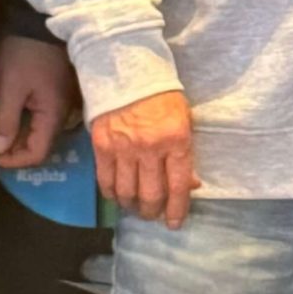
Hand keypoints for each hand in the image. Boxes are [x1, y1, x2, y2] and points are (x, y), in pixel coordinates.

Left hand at [0, 35, 79, 167]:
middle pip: (40, 147)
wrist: (39, 22)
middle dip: (13, 151)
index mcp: (53, 115)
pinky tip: (6, 117)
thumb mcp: (11, 86)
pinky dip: (22, 124)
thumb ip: (6, 120)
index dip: (13, 161)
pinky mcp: (54, 95)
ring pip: (38, 134)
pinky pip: (39, 120)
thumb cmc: (25, 53)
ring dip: (17, 137)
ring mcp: (59, 105)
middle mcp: (61, 114)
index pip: (38, 154)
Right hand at [90, 90, 198, 228]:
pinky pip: (106, 181)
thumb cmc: (161, 96)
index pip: (178, 185)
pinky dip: (112, 194)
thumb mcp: (184, 121)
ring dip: (133, 207)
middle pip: (151, 195)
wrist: (127, 70)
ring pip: (127, 193)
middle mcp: (150, 148)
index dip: (177, 210)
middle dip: (153, 212)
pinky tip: (118, 196)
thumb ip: (186, 154)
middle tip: (154, 216)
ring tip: (136, 208)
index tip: (175, 223)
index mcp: (177, 140)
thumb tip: (190, 185)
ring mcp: (124, 148)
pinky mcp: (102, 146)